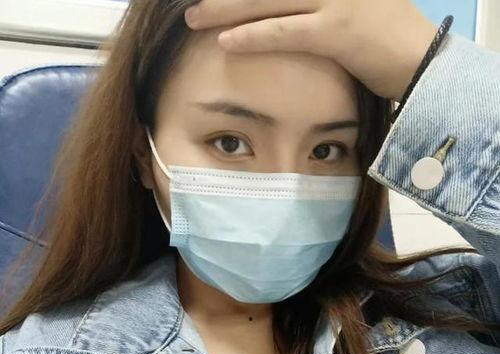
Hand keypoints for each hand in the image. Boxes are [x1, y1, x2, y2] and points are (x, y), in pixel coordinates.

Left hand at [184, 0, 438, 101]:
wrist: (426, 63)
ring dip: (228, 8)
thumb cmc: (388, 41)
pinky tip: (226, 40)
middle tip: (195, 2)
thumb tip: (291, 13)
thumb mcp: (355, 8)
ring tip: (195, 17)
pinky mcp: (340, 30)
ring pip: (270, 0)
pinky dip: (254, 35)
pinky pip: (287, 31)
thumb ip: (321, 6)